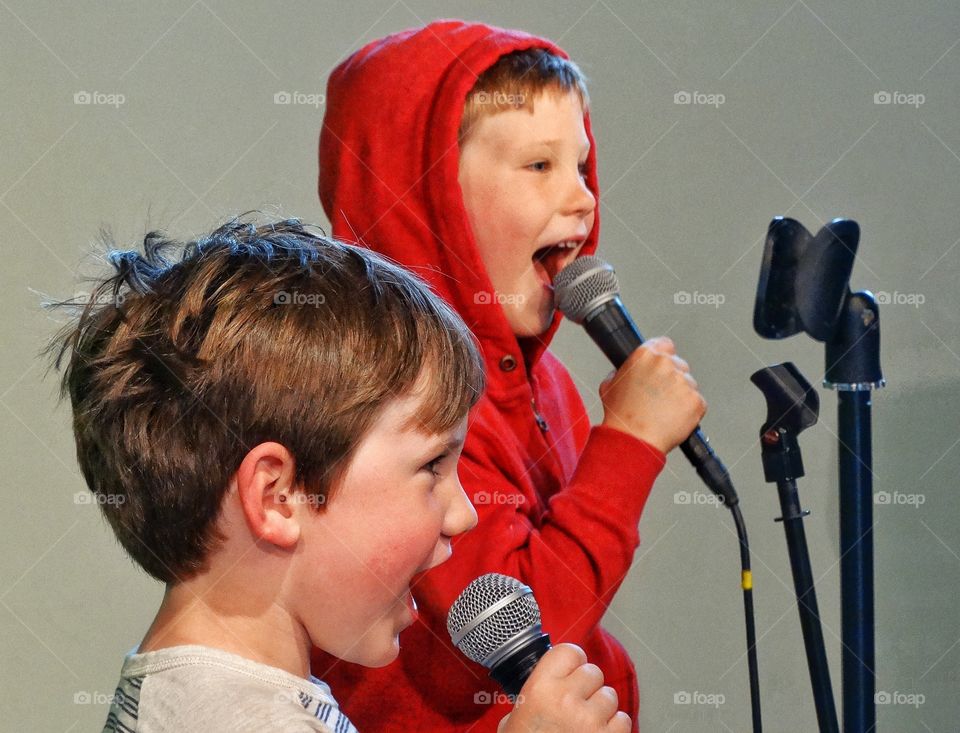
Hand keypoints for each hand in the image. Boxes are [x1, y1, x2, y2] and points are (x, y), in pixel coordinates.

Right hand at [497, 643, 630, 732]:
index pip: (569, 652)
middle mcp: (567, 698)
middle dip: (587, 686)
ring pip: (610, 695)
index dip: (571, 662)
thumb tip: (551, 681)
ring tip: (585, 722)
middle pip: (593, 672)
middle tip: (576, 702)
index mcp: (541, 688)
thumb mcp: (515, 718)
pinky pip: (623, 719)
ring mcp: (591, 720)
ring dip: (601, 707)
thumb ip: (534, 694)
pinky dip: (613, 727)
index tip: (569, 671)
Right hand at [598, 336, 706, 452]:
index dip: (663, 355)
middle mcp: (666, 364)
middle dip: (672, 378)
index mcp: (645, 356)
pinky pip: (697, 402)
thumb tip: (631, 370)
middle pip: (679, 364)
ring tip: (664, 411)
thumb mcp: (610, 385)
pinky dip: (689, 410)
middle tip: (660, 396)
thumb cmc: (621, 417)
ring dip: (681, 394)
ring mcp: (683, 382)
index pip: (664, 344)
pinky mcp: (696, 400)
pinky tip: (673, 418)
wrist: (633, 441)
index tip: (662, 366)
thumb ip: (624, 371)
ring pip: (688, 384)